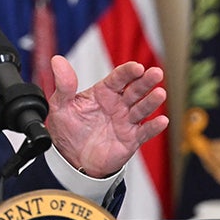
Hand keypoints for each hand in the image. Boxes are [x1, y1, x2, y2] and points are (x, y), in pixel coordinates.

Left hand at [44, 56, 167, 178]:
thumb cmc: (68, 129)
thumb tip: (57, 60)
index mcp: (103, 92)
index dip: (128, 72)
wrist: (71, 158)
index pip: (118, 78)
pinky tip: (162, 121)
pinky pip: (145, 132)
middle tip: (156, 73)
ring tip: (160, 94)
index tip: (136, 67)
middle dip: (146, 82)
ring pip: (142, 109)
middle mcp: (118, 104)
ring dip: (151, 101)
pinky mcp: (131, 139)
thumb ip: (64, 84)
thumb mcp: (61, 105)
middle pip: (135, 90)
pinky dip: (154, 127)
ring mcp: (126, 121)